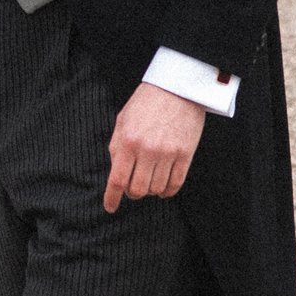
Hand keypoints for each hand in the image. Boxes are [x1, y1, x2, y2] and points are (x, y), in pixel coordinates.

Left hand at [104, 82, 206, 212]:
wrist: (177, 87)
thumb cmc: (146, 102)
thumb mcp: (123, 120)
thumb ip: (116, 146)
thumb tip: (115, 171)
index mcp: (128, 141)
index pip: (117, 180)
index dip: (111, 198)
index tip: (110, 207)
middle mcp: (148, 150)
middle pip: (137, 190)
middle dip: (131, 193)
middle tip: (132, 187)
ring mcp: (168, 153)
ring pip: (156, 189)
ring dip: (150, 190)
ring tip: (148, 181)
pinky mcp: (185, 154)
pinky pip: (175, 184)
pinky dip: (167, 191)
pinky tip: (162, 188)